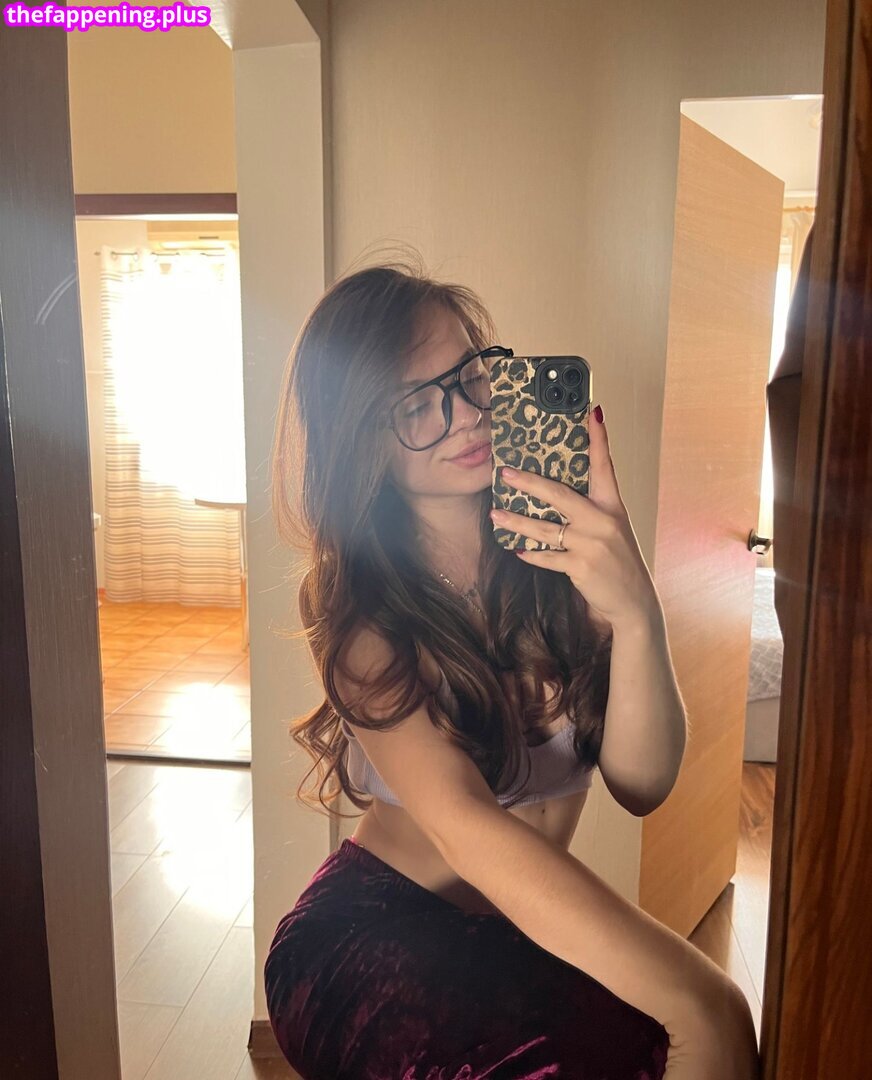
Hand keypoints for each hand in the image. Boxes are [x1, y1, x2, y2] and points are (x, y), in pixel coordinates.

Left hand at [489, 404, 661, 631]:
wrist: (634, 602)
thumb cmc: (620, 561)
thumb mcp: (614, 529)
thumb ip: (592, 511)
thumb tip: (558, 494)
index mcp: (613, 506)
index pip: (604, 466)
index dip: (599, 438)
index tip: (592, 412)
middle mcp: (603, 521)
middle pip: (560, 494)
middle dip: (529, 482)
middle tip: (505, 472)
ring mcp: (591, 544)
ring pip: (544, 528)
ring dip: (515, 521)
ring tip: (494, 513)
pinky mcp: (581, 567)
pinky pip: (547, 557)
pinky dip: (530, 553)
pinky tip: (515, 549)